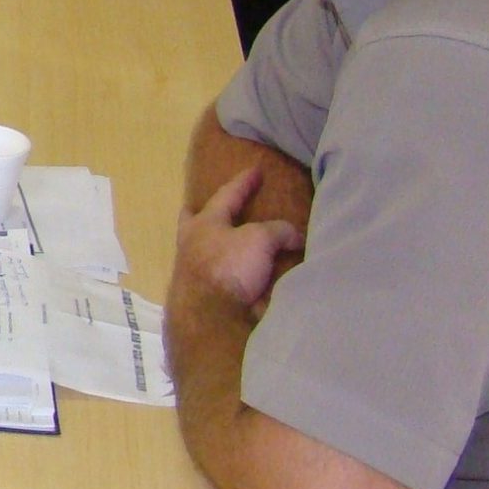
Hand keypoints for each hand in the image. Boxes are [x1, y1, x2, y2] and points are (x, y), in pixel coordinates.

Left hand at [173, 166, 304, 314]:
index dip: (244, 182)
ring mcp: (197, 271)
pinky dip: (242, 274)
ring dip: (229, 246)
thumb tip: (294, 236)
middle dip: (210, 213)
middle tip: (220, 207)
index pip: (226, 195)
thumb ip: (278, 231)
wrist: (212, 318)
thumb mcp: (259, 239)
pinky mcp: (208, 296)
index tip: (255, 170)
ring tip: (248, 244)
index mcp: (203, 224)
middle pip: (200, 222)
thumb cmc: (228, 267)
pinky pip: (228, 277)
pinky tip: (257, 277)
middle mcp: (194, 245)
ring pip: (213, 251)